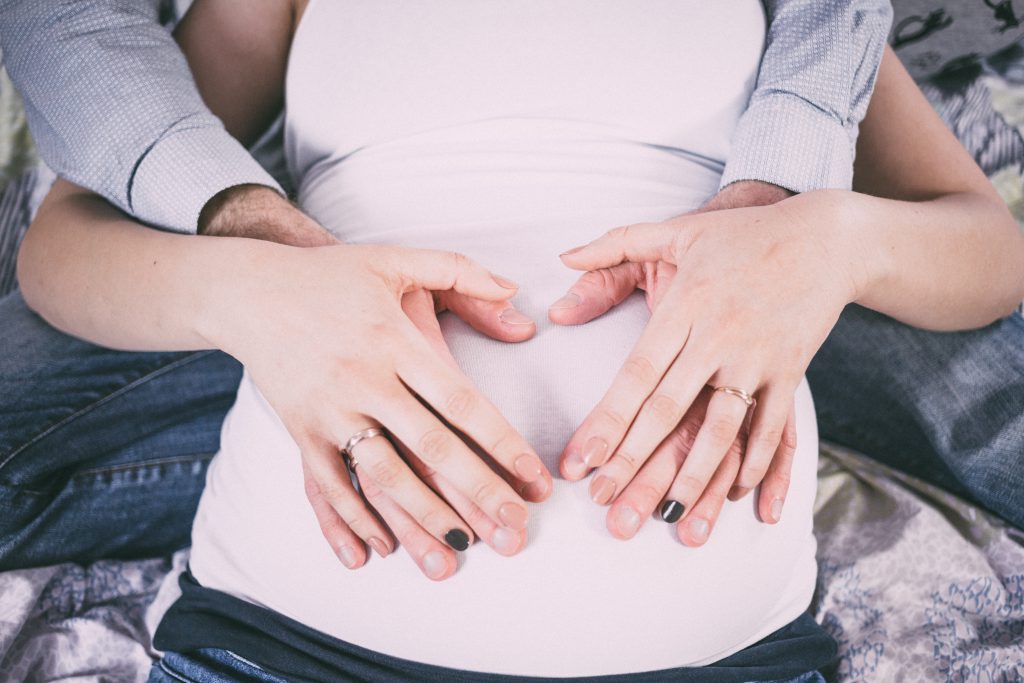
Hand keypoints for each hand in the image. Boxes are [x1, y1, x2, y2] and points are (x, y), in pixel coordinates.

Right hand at [205, 242, 551, 579]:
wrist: (248, 290)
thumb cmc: (330, 276)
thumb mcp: (395, 260)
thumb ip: (460, 271)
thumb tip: (518, 294)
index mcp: (395, 342)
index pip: (461, 401)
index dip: (501, 443)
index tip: (533, 477)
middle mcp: (364, 381)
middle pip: (431, 447)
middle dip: (477, 493)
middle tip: (515, 530)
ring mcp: (328, 411)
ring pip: (382, 475)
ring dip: (421, 518)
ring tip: (458, 553)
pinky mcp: (299, 430)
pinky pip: (327, 484)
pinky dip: (351, 519)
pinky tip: (379, 549)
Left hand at [550, 191, 857, 539]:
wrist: (827, 237)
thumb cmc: (742, 235)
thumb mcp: (676, 230)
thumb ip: (615, 244)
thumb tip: (561, 259)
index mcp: (684, 305)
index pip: (636, 374)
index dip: (607, 421)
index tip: (580, 460)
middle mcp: (718, 336)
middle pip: (669, 408)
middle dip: (634, 460)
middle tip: (603, 501)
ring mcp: (758, 357)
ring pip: (721, 426)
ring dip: (695, 475)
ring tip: (667, 516)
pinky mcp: (792, 370)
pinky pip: (774, 425)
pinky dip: (757, 462)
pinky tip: (736, 495)